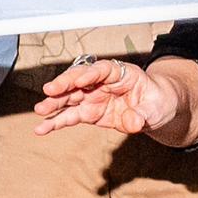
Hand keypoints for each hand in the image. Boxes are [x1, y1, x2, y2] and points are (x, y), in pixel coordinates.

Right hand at [37, 57, 184, 139]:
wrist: (156, 110)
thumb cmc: (157, 101)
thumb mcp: (156, 108)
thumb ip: (142, 114)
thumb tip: (132, 122)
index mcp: (120, 73)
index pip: (102, 70)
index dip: (90, 74)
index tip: (79, 81)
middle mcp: (102, 82)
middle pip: (80, 80)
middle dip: (64, 85)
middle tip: (50, 91)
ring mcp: (93, 97)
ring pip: (70, 97)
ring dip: (54, 103)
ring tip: (40, 110)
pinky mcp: (89, 112)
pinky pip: (70, 116)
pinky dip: (56, 122)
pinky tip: (43, 128)